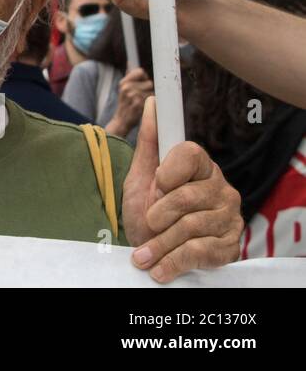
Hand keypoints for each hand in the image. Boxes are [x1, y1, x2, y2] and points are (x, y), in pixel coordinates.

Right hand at [106, 67, 152, 136]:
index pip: (140, 71)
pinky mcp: (140, 104)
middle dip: (148, 89)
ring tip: (142, 102)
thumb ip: (129, 75)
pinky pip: (152, 99)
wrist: (122, 120)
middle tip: (142, 95)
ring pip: (152, 91)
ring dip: (150, 96)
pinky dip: (151, 102)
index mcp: (123, 82)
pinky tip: (144, 106)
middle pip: (149, 82)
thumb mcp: (123, 88)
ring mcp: (133, 96)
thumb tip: (130, 62)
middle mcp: (127, 88)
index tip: (143, 82)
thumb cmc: (125, 103)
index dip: (144, 77)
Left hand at [122, 97, 242, 281]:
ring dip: (160, 243)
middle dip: (158, 212)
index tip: (157, 182)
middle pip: (187, 196)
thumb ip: (148, 141)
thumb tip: (152, 102)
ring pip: (191, 227)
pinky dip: (173, 261)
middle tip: (148, 221)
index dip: (170, 170)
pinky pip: (200, 251)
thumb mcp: (140, 175)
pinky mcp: (230, 246)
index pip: (191, 153)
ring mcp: (228, 218)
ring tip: (145, 254)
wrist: (151, 248)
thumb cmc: (147, 209)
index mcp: (200, 166)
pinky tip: (160, 268)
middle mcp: (220, 189)